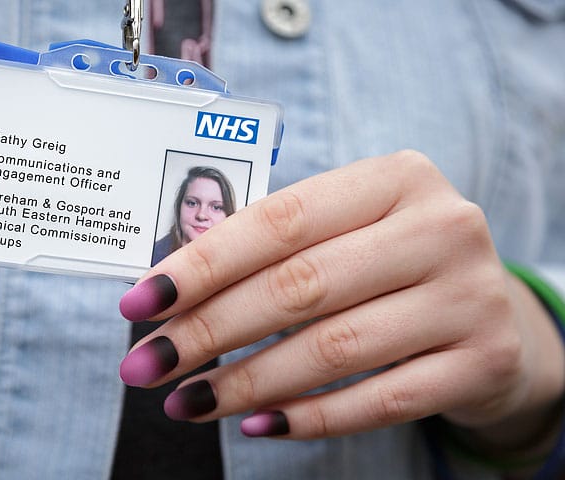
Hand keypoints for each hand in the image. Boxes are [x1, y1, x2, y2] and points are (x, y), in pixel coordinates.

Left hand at [118, 150, 563, 441]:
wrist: (492, 311)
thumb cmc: (392, 263)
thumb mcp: (349, 230)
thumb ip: (278, 248)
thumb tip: (174, 287)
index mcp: (396, 178)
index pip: (280, 220)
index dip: (202, 264)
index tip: (139, 303)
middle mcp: (442, 227)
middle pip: (300, 286)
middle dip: (208, 331)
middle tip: (146, 365)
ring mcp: (470, 296)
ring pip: (334, 349)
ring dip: (246, 382)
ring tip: (187, 401)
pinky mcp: (483, 360)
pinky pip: (381, 401)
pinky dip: (309, 417)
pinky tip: (256, 423)